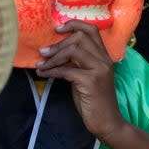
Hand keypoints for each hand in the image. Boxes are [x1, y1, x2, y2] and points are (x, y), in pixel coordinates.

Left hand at [35, 21, 123, 139]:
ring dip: (53, 56)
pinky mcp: (91, 82)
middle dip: (58, 44)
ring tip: (41, 63)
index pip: (91, 30)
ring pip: (73, 50)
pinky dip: (52, 70)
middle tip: (43, 52)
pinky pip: (66, 70)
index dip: (73, 24)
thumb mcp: (85, 77)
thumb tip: (54, 53)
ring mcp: (99, 70)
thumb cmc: (94, 101)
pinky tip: (43, 74)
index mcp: (104, 56)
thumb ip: (76, 63)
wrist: (107, 123)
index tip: (57, 29)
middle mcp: (104, 60)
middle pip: (80, 37)